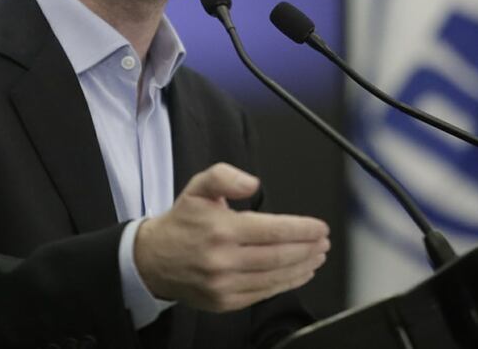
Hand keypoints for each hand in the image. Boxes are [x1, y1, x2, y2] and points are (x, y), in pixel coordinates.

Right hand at [133, 163, 329, 312]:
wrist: (154, 260)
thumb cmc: (182, 222)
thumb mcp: (198, 187)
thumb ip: (225, 176)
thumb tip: (252, 183)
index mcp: (221, 229)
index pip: (272, 230)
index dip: (302, 230)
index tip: (320, 227)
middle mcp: (223, 260)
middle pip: (279, 256)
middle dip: (308, 248)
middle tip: (323, 241)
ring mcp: (224, 284)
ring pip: (275, 277)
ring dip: (303, 266)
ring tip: (318, 255)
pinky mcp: (225, 302)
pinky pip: (263, 293)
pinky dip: (286, 283)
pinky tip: (299, 273)